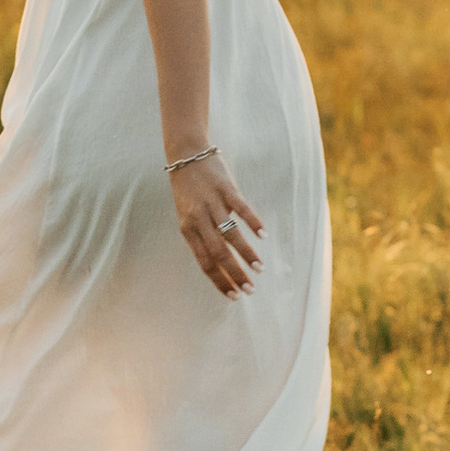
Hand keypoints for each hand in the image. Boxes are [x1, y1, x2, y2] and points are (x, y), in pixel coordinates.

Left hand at [169, 152, 263, 298]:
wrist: (185, 154)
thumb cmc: (189, 190)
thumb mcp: (188, 216)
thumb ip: (202, 236)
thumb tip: (220, 262)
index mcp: (187, 229)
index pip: (204, 262)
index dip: (219, 281)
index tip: (233, 296)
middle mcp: (199, 219)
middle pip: (219, 254)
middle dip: (235, 275)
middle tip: (250, 290)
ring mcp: (213, 203)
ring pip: (231, 235)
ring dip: (247, 254)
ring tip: (260, 269)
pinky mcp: (226, 188)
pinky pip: (241, 209)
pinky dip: (253, 223)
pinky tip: (263, 235)